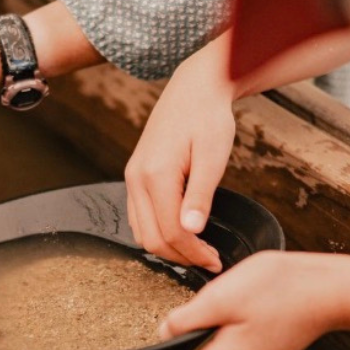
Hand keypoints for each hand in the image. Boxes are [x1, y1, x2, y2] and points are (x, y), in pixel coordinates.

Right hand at [124, 57, 236, 272]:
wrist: (194, 88)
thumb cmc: (208, 118)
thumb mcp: (212, 156)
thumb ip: (200, 195)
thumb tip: (192, 230)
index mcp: (155, 175)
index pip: (171, 232)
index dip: (194, 253)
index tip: (216, 261)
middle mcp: (136, 179)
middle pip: (152, 238)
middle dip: (181, 256)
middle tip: (210, 260)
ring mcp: (132, 178)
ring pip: (142, 232)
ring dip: (168, 248)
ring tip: (198, 250)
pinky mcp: (136, 176)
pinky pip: (139, 217)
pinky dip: (158, 233)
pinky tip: (182, 232)